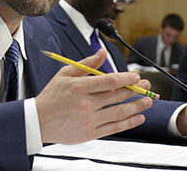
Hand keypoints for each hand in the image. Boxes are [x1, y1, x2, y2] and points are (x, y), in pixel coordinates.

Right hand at [36, 49, 152, 143]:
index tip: (136, 76)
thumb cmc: (51, 96)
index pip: (109, 81)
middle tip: (146, 85)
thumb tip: (102, 52)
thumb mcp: (65, 74)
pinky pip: (114, 128)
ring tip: (148, 101)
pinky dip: (129, 123)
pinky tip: (139, 118)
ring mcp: (89, 120)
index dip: (127, 78)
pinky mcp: (90, 133)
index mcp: (79, 87)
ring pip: (119, 112)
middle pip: (117, 96)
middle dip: (136, 90)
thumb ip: (87, 63)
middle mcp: (86, 104)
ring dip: (137, 106)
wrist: (38, 122)